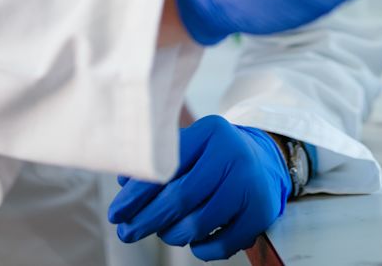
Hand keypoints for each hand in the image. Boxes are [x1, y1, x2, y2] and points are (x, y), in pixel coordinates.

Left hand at [108, 115, 290, 261]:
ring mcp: (250, 184)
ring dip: (173, 235)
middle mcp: (233, 154)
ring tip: (165, 233)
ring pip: (198, 224)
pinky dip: (201, 249)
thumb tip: (123, 184)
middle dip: (147, 220)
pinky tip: (195, 241)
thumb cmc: (213, 157)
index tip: (115, 213)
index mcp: (211, 131)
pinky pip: (222, 244)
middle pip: (180, 198)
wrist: (265, 162)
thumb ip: (157, 162)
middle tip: (127, 232)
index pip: (166, 166)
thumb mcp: (190, 147)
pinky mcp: (261, 212)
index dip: (136, 194)